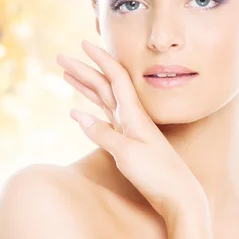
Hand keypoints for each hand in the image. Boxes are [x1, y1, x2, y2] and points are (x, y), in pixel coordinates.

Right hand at [56, 39, 206, 221]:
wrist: (178, 195)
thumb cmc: (157, 174)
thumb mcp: (128, 153)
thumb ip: (104, 134)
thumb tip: (79, 116)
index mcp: (134, 113)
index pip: (115, 76)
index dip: (100, 58)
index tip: (83, 43)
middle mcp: (132, 116)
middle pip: (104, 85)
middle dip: (83, 69)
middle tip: (60, 57)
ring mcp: (129, 128)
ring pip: (103, 100)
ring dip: (84, 86)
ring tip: (65, 74)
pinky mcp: (127, 142)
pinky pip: (104, 120)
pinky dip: (89, 112)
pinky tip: (76, 112)